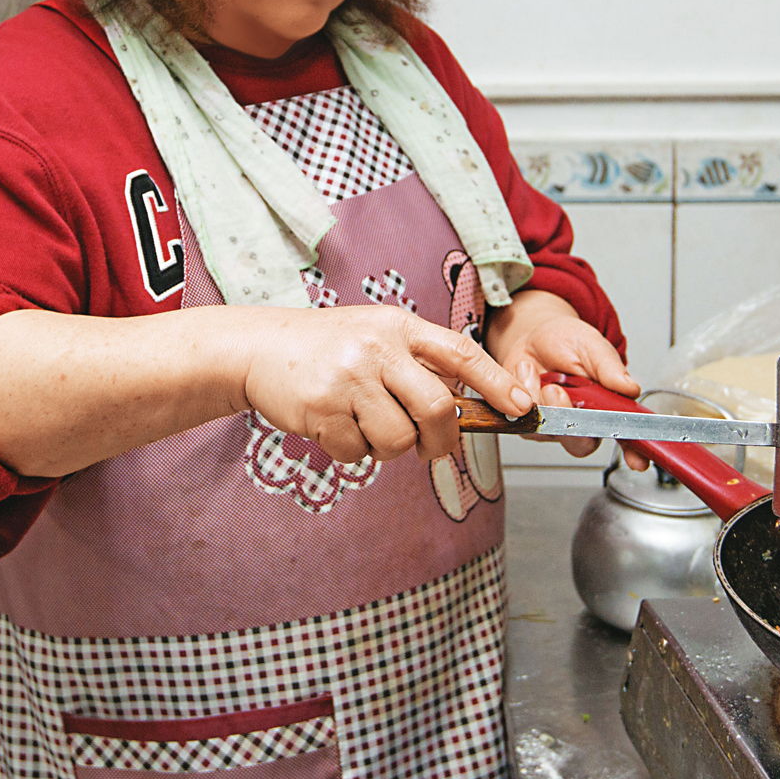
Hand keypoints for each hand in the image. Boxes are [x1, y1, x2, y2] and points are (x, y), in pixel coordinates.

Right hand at [239, 305, 532, 466]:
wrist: (259, 347)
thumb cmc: (327, 348)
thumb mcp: (376, 336)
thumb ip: (416, 364)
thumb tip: (461, 411)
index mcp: (398, 327)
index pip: (460, 352)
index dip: (495, 382)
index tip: (520, 407)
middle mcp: (377, 348)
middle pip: (436, 407)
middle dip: (441, 438)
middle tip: (433, 447)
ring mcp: (348, 377)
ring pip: (398, 438)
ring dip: (389, 448)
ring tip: (366, 426)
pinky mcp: (321, 408)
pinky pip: (358, 452)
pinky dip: (352, 451)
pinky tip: (335, 426)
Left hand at [483, 290, 650, 469]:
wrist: (533, 335)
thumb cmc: (568, 342)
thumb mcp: (592, 347)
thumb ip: (610, 368)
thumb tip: (631, 388)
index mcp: (607, 408)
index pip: (625, 436)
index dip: (633, 451)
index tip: (637, 460)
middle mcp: (581, 422)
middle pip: (581, 443)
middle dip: (568, 420)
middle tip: (558, 391)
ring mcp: (553, 425)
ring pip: (548, 431)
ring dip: (542, 401)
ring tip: (541, 373)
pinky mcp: (527, 422)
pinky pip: (522, 420)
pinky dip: (523, 392)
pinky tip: (527, 372)